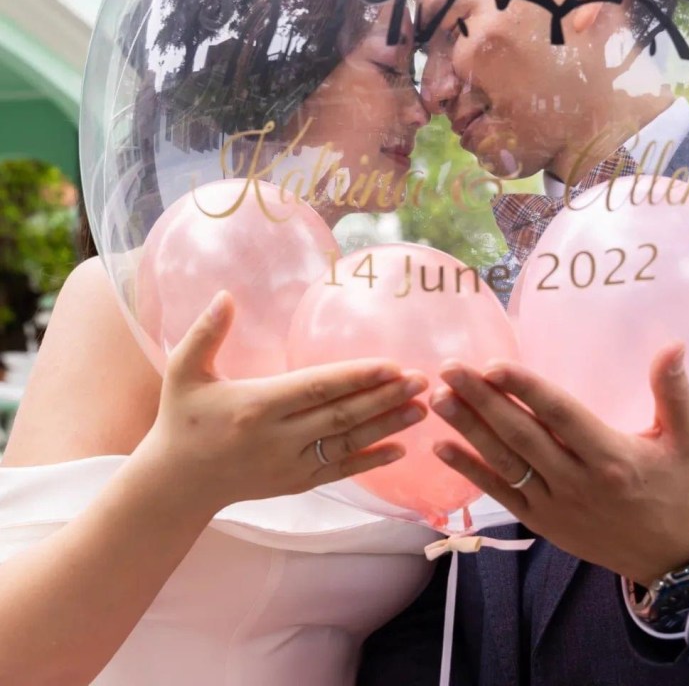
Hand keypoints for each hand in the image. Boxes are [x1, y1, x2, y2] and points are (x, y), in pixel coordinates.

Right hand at [138, 291, 427, 512]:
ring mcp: (289, 465)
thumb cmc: (182, 420)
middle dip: (385, 398)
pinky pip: (339, 470)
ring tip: (422, 408)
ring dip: (387, 427)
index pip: (316, 388)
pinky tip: (401, 449)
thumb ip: (205, 333)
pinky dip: (371, 462)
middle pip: (341, 416)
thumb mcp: (183, 373)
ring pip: (347, 444)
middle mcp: (277, 439)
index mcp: (255, 406)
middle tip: (422, 381)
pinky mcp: (295, 483)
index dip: (356, 376)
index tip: (391, 364)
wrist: (176, 484)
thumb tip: (225, 295)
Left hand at [430, 344, 688, 585]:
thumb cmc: (674, 487)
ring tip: (440, 397)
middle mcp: (577, 481)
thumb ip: (675, 392)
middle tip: (450, 368)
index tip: (494, 364)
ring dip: (468, 429)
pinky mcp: (539, 520)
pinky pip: (498, 493)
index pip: (560, 415)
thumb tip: (673, 344)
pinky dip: (469, 470)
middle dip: (482, 400)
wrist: (664, 556)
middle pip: (522, 435)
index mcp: (611, 457)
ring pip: (504, 462)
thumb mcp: (687, 440)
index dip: (526, 389)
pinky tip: (440, 446)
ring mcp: (554, 503)